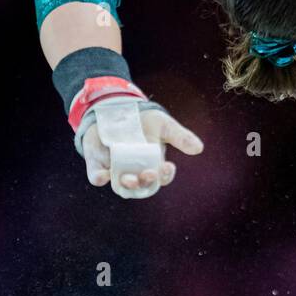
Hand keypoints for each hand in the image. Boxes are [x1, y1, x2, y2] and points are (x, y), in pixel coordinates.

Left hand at [81, 107, 204, 197]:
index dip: (165, 176)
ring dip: (126, 186)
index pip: (161, 178)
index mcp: (153, 165)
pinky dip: (98, 178)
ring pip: (121, 186)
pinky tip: (102, 176)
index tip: (168, 166)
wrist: (117, 109)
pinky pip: (96, 176)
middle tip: (148, 174)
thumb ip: (180, 136)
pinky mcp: (97, 164)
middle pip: (141, 186)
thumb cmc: (144, 120)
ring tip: (129, 179)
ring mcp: (116, 169)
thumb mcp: (163, 124)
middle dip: (145, 182)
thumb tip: (199, 148)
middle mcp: (135, 171)